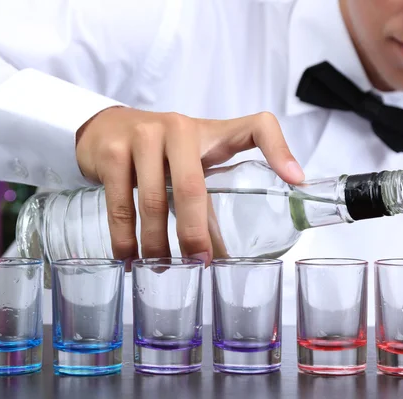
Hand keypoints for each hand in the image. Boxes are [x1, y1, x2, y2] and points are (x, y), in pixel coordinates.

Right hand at [75, 107, 303, 268]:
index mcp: (209, 131)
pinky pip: (119, 203)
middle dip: (195, 233)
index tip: (295, 182)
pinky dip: (123, 237)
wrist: (107, 127)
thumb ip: (213, 196)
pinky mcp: (111, 152)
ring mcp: (141, 137)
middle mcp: (177, 128)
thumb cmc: (160, 150)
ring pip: (152, 201)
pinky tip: (127, 256)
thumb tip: (226, 255)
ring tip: (160, 268)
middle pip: (192, 188)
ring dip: (156, 243)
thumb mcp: (193, 161)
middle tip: (198, 264)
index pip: (257, 127)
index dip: (280, 150)